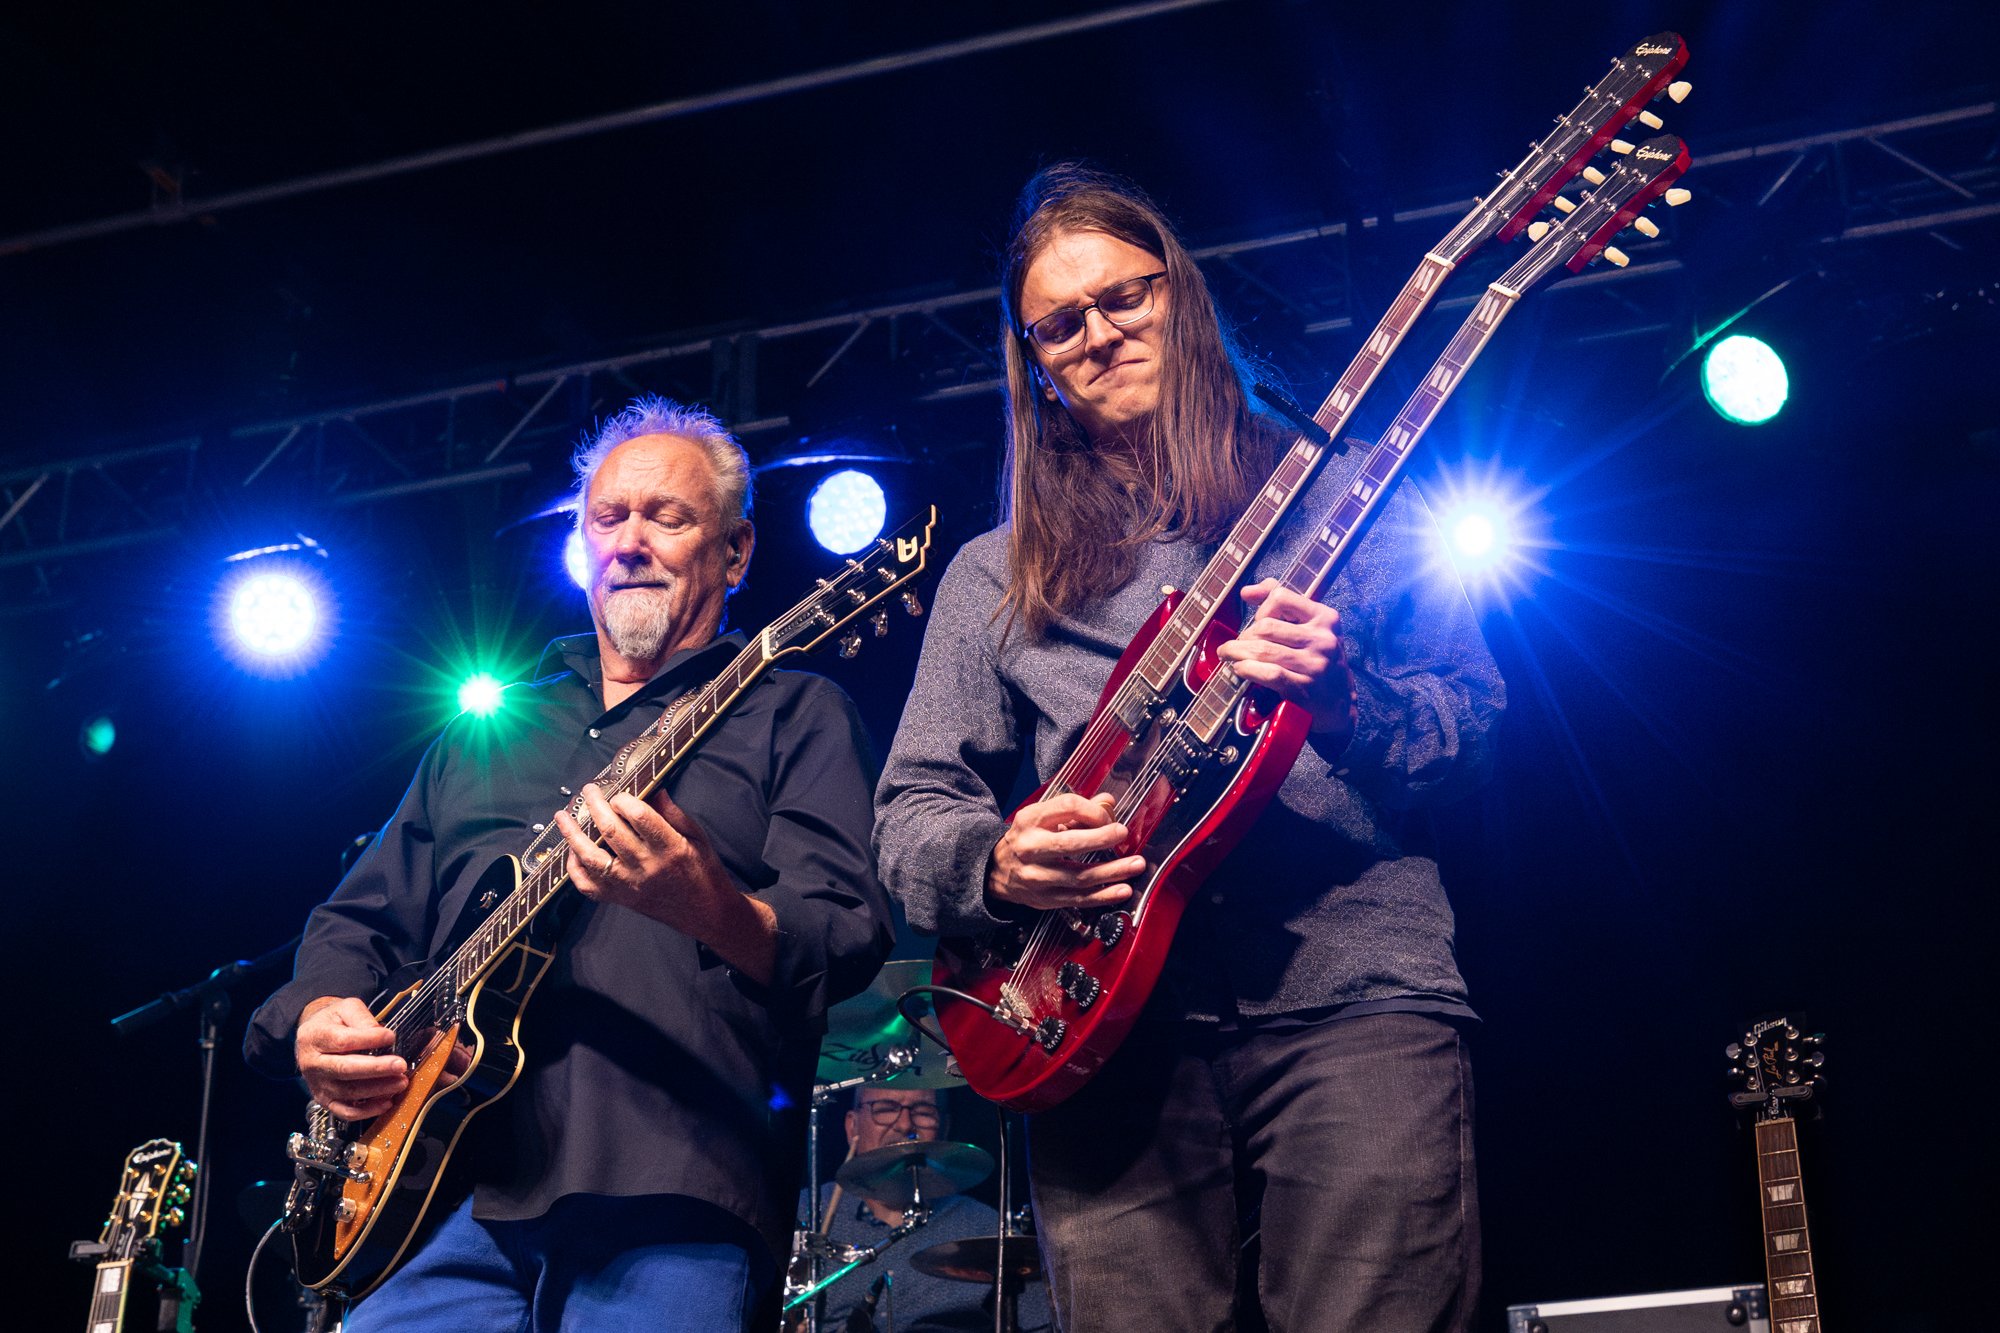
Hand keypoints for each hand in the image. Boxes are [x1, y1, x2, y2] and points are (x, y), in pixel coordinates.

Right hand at [295, 996, 406, 1120]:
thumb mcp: (345, 1008)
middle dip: (376, 1069)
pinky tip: (386, 1102)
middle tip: (400, 1065)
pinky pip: (345, 1111)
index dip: (369, 1040)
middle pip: (345, 1069)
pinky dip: (367, 1111)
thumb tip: (380, 1033)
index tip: (390, 1036)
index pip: (343, 1041)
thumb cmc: (333, 1021)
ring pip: (348, 1092)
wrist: (313, 1037)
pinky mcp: (325, 1100)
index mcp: (315, 1037)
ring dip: (378, 1090)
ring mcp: (318, 1084)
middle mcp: (312, 1064)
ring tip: (400, 1082)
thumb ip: (362, 1017)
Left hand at [556, 783, 735, 935]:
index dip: (624, 799)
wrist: (706, 914)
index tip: (620, 792)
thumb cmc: (704, 872)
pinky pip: (588, 886)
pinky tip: (571, 851)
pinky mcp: (620, 899)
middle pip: (610, 831)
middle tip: (589, 790)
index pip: (639, 816)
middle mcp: (646, 866)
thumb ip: (673, 813)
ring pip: (591, 857)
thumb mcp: (697, 837)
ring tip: (562, 816)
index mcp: (670, 847)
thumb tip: (653, 789)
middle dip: (595, 805)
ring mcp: (629, 885)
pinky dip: (574, 869)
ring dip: (572, 835)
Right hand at [986, 792, 1143, 911]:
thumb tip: (1108, 803)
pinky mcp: (1045, 899)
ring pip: (1079, 876)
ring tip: (1135, 865)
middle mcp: (1030, 848)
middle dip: (1101, 839)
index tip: (1108, 817)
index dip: (1092, 811)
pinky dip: (1104, 896)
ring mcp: (1037, 877)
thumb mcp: (1042, 817)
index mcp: (1030, 820)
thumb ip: (1076, 811)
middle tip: (1122, 834)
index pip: (1066, 808)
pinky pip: (1079, 899)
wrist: (996, 870)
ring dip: (1111, 871)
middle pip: (1070, 844)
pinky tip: (1122, 890)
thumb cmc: (1026, 839)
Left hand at [1219, 579, 1357, 737]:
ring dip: (1237, 652)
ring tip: (1228, 655)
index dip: (1261, 608)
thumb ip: (1283, 604)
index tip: (1256, 620)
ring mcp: (1314, 663)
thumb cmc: (1318, 659)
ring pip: (1262, 650)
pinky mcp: (1304, 686)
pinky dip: (1247, 669)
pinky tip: (1240, 669)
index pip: (1281, 598)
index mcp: (1325, 618)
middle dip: (1244, 636)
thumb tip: (1247, 591)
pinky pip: (1267, 673)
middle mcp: (1322, 638)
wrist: (1340, 702)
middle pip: (1266, 626)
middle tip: (1237, 644)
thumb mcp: (1310, 627)